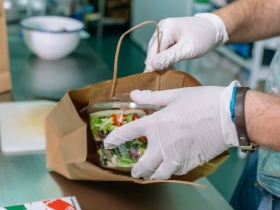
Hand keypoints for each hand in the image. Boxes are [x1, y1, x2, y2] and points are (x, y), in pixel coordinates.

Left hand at [104, 81, 238, 179]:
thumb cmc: (200, 102)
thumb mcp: (174, 95)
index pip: (127, 133)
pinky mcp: (190, 163)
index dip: (115, 139)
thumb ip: (152, 98)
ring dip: (152, 174)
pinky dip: (169, 172)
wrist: (228, 116)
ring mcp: (176, 157)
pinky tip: (170, 167)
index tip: (108, 145)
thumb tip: (134, 94)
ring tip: (151, 173)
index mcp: (156, 125)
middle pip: (143, 165)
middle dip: (136, 170)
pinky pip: (175, 173)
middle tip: (134, 171)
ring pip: (158, 175)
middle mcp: (162, 144)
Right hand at [144, 13, 227, 71]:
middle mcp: (162, 28)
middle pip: (153, 49)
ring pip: (156, 51)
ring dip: (160, 63)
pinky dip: (164, 59)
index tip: (151, 78)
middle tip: (158, 79)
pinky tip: (168, 68)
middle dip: (155, 64)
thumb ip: (170, 57)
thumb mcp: (187, 50)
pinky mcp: (168, 36)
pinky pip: (162, 49)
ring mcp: (164, 31)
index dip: (152, 63)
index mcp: (166, 28)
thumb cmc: (203, 38)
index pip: (153, 49)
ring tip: (164, 75)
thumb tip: (152, 65)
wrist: (213, 29)